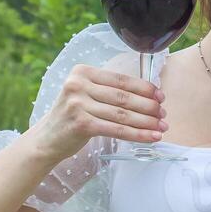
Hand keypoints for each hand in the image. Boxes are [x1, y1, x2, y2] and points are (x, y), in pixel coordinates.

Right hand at [34, 64, 167, 160]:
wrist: (46, 139)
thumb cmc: (72, 116)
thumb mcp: (85, 94)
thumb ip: (108, 90)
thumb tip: (149, 95)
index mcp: (82, 72)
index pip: (121, 79)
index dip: (144, 88)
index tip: (160, 96)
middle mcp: (78, 85)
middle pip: (123, 97)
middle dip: (148, 106)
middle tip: (163, 114)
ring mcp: (78, 104)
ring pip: (122, 114)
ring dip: (146, 122)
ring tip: (161, 127)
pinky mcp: (81, 124)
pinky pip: (116, 129)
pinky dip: (137, 134)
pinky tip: (150, 137)